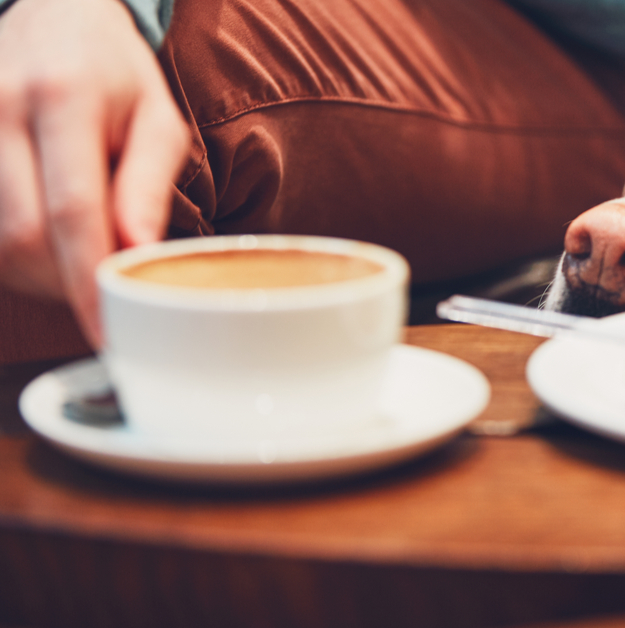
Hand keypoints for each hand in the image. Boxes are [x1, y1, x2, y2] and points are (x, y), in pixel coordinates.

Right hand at [0, 0, 187, 345]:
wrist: (50, 16)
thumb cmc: (113, 74)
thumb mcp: (155, 118)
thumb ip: (148, 185)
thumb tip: (139, 254)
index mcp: (63, 99)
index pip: (72, 211)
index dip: (88, 281)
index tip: (109, 330)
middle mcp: (0, 110)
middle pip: (21, 236)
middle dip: (66, 284)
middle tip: (106, 295)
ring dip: (40, 275)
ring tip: (81, 262)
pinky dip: (14, 256)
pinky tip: (47, 246)